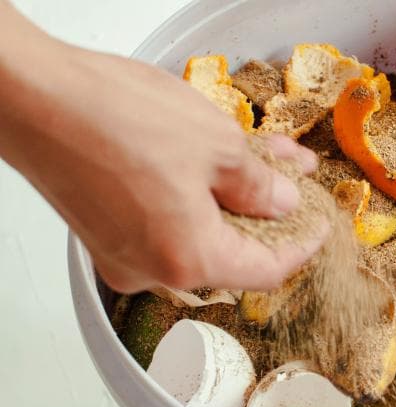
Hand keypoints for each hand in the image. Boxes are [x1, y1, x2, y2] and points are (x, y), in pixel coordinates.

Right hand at [0, 4, 322, 293]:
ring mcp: (124, 258)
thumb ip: (259, 185)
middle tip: (294, 181)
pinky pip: (166, 228)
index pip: (268, 270)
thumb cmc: (116, 118)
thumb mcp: (216, 145)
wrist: (29, 99)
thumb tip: (282, 204)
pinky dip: (197, 203)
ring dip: (234, 202)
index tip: (321, 224)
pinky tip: (212, 166)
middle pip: (234, 255)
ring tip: (261, 161)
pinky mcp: (104, 236)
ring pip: (200, 238)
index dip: (302, 246)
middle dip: (270, 214)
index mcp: (190, 259)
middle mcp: (154, 272)